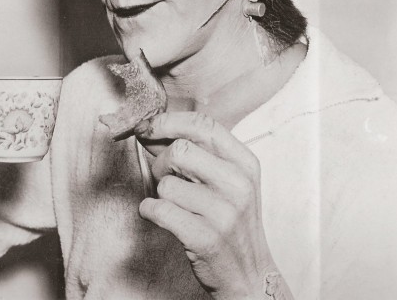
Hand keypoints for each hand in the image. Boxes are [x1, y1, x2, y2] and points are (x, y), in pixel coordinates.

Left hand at [136, 112, 281, 299]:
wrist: (249, 273)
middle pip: (180, 149)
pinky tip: (161, 215)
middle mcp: (238, 184)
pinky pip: (160, 210)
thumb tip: (150, 129)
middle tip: (164, 177)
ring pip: (166, 183)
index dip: (167, 122)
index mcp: (244, 163)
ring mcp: (224, 212)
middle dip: (160, 162)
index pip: (203, 124)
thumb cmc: (231, 220)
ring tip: (173, 203)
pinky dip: (150, 210)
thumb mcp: (228, 180)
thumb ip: (196, 152)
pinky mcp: (205, 237)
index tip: (147, 128)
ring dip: (159, 192)